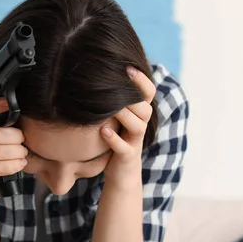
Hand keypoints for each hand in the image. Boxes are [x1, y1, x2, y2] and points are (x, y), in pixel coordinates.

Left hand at [100, 66, 156, 187]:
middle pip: (145, 108)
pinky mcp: (127, 157)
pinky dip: (114, 139)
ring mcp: (135, 142)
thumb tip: (94, 75)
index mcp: (139, 115)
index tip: (127, 67)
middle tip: (118, 82)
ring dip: (124, 114)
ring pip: (138, 126)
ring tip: (110, 106)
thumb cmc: (115, 141)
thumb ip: (112, 101)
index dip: (142, 80)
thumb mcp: (115, 119)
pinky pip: (124, 148)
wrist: (121, 174)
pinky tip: (102, 131)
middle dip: (133, 95)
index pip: (148, 93)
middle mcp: (140, 127)